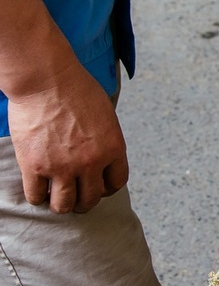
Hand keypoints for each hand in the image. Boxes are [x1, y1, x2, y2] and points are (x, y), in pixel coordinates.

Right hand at [6, 65, 127, 213]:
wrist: (47, 79)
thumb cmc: (76, 89)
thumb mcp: (106, 115)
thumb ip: (105, 139)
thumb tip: (102, 155)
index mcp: (113, 148)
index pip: (116, 183)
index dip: (106, 189)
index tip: (97, 186)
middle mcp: (91, 162)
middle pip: (90, 199)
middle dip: (83, 202)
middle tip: (75, 197)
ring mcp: (62, 166)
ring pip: (64, 205)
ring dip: (61, 205)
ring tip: (55, 197)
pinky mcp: (34, 166)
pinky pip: (36, 196)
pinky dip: (37, 197)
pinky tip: (38, 188)